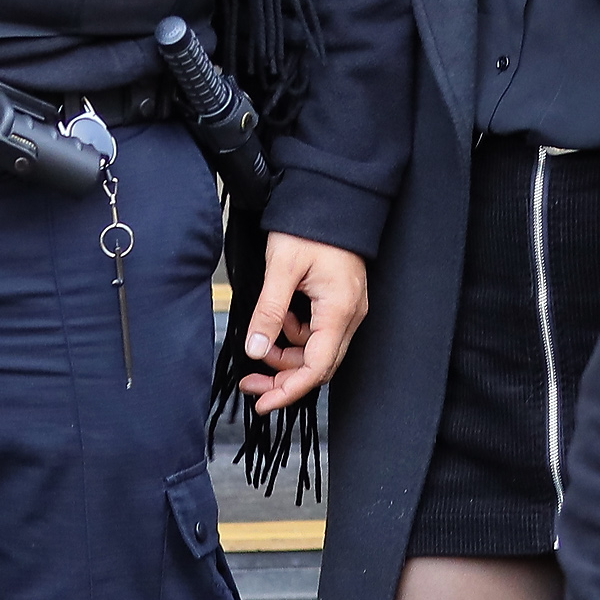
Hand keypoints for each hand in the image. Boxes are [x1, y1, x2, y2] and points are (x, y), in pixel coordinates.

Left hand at [239, 233, 367, 411]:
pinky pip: (317, 332)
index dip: (288, 391)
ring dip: (286, 354)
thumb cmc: (311, 225)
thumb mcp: (282, 269)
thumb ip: (269, 313)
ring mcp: (347, 309)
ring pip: (316, 350)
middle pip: (318, 366)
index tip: (262, 403)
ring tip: (261, 337)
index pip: (316, 368)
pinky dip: (294, 335)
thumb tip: (255, 349)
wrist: (331, 197)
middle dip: (283, 378)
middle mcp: (350, 315)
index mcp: (339, 310)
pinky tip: (278, 319)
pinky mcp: (340, 302)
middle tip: (250, 382)